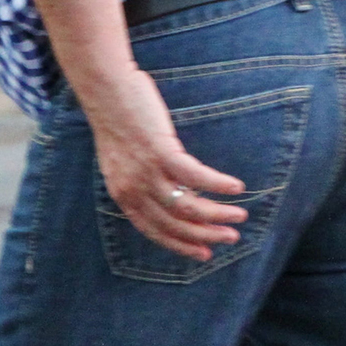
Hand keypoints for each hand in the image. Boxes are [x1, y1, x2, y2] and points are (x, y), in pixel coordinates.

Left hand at [83, 67, 246, 259]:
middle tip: (230, 238)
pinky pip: (196, 177)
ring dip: (217, 215)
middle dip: (205, 235)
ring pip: (187, 206)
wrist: (106, 91)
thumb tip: (177, 194)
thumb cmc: (120, 121)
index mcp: (122, 195)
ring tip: (239, 216)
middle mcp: (132, 189)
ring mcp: (146, 172)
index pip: (153, 230)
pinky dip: (218, 184)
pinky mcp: (160, 151)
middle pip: (174, 224)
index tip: (203, 254)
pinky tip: (236, 187)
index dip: (180, 245)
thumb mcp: (125, 161)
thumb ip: (144, 181)